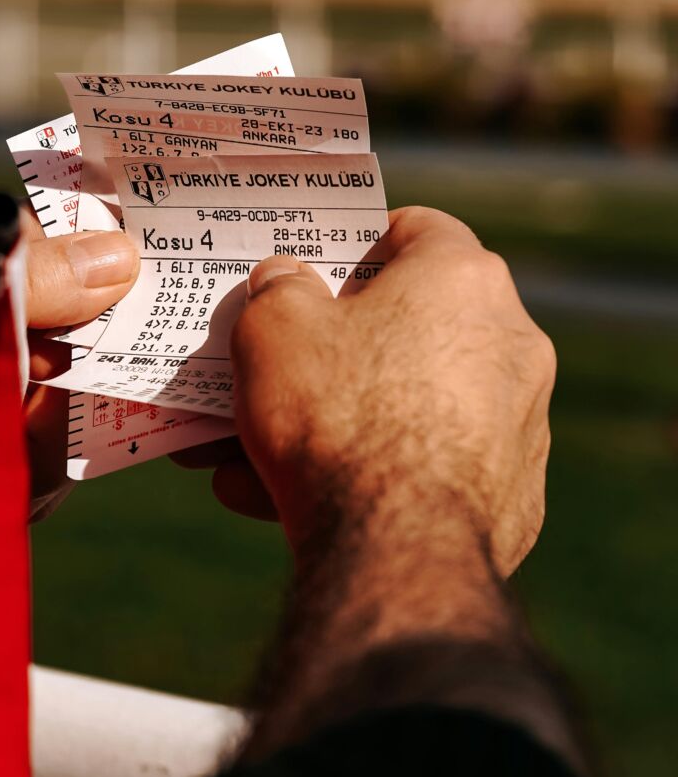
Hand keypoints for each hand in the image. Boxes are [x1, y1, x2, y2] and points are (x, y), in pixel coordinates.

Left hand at [0, 200, 136, 555]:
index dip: (117, 282)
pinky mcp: (6, 419)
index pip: (83, 243)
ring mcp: (8, 363)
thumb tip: (123, 257)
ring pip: (85, 395)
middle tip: (30, 407)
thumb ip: (22, 292)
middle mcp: (0, 298)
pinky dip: (36, 470)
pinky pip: (61, 441)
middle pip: (98, 327)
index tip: (127, 325)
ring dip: (45, 436)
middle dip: (81, 379)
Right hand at [181, 207, 553, 579]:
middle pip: (410, 327)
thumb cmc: (336, 416)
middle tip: (275, 370)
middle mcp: (511, 341)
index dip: (357, 243)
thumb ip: (279, 289)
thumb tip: (287, 282)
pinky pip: (432, 468)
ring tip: (254, 455)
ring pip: (412, 406)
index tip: (315, 272)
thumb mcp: (274, 329)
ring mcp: (522, 423)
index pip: (416, 227)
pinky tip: (297, 503)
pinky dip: (375, 476)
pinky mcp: (517, 497)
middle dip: (334, 350)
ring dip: (342, 422)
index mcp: (462, 279)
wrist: (396, 549)